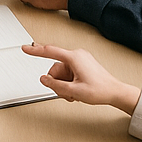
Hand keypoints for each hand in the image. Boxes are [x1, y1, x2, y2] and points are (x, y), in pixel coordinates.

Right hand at [22, 43, 139, 113]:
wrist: (116, 92)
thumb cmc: (101, 90)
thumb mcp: (75, 91)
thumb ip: (56, 85)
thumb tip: (44, 79)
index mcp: (74, 58)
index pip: (49, 52)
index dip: (35, 51)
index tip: (25, 48)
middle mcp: (77, 55)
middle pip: (55, 68)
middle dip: (58, 82)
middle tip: (67, 93)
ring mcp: (80, 60)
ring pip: (61, 72)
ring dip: (64, 85)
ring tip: (74, 93)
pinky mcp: (82, 65)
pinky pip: (68, 73)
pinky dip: (69, 83)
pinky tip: (76, 90)